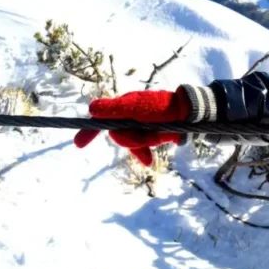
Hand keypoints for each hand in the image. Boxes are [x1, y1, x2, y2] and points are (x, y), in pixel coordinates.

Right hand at [73, 89, 191, 165]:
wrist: (189, 115)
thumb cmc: (162, 108)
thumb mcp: (137, 107)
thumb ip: (115, 109)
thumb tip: (90, 109)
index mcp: (123, 107)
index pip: (101, 119)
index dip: (89, 131)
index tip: (79, 144)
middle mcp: (129, 116)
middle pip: (118, 135)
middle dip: (131, 139)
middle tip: (148, 136)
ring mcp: (139, 126)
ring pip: (130, 143)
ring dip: (142, 144)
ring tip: (157, 138)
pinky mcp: (149, 135)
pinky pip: (141, 148)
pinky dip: (143, 153)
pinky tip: (148, 161)